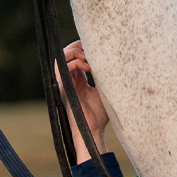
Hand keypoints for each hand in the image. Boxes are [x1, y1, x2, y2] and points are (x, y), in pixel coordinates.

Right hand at [57, 40, 109, 158]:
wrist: (93, 130)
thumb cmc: (99, 114)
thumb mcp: (105, 90)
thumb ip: (104, 76)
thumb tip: (114, 61)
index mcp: (77, 78)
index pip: (74, 54)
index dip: (84, 47)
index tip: (100, 49)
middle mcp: (69, 78)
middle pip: (66, 51)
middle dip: (79, 46)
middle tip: (94, 51)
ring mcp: (64, 82)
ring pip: (61, 56)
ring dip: (76, 52)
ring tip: (90, 59)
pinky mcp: (62, 88)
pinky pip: (62, 67)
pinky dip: (75, 63)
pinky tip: (89, 68)